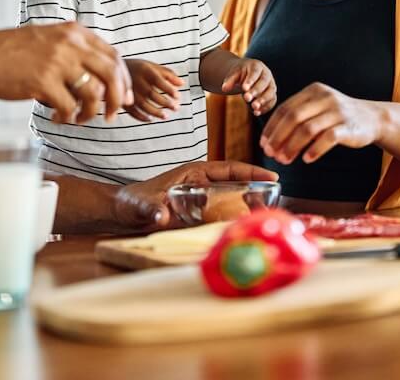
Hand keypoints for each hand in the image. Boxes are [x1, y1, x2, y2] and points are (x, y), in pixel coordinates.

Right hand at [0, 23, 131, 124]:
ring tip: (78, 118)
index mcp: (74, 32)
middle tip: (112, 114)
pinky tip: (57, 118)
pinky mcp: (42, 82)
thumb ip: (74, 51)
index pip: (114, 56)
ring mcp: (57, 62)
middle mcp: (70, 44)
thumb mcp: (48, 39)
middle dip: (117, 99)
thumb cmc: (9, 52)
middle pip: (112, 74)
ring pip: (94, 93)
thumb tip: (102, 78)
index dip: (124, 79)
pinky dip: (68, 117)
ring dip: (90, 112)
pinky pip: (69, 107)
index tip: (124, 96)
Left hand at [112, 160, 278, 230]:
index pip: (229, 169)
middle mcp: (202, 184)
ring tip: (267, 217)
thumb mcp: (141, 205)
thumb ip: (151, 209)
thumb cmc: (133, 202)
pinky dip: (235, 221)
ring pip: (232, 200)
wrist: (124, 212)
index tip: (271, 178)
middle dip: (257, 190)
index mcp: (194, 173)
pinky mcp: (200, 214)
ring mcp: (202, 199)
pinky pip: (222, 215)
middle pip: (236, 184)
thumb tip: (160, 216)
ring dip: (248, 206)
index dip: (251, 172)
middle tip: (275, 201)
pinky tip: (245, 231)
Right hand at [125, 59, 182, 121]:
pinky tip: (150, 119)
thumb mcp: (152, 66)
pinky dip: (141, 117)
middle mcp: (136, 81)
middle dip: (166, 103)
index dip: (169, 90)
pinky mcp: (122, 101)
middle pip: (152, 95)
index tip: (178, 96)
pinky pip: (132, 112)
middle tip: (176, 108)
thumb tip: (182, 84)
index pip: (159, 81)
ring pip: (143, 105)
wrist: (113, 70)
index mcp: (145, 71)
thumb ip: (168, 74)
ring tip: (166, 116)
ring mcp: (128, 92)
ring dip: (156, 112)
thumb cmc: (138, 68)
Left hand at [220, 57, 276, 113]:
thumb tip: (224, 88)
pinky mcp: (272, 95)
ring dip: (263, 100)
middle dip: (256, 91)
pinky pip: (272, 101)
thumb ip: (229, 80)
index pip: (255, 72)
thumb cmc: (241, 73)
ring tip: (254, 107)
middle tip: (247, 98)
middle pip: (264, 82)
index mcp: (257, 66)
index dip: (250, 80)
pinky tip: (257, 113)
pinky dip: (265, 108)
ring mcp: (271, 85)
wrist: (247, 75)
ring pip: (270, 92)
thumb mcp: (234, 74)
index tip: (244, 88)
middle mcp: (267, 74)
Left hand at [259, 83, 384, 164]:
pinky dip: (314, 149)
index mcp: (313, 91)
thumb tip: (271, 140)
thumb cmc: (338, 116)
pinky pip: (328, 138)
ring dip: (292, 146)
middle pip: (293, 118)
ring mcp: (337, 111)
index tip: (264, 143)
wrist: (372, 118)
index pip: (285, 108)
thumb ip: (298, 117)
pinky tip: (307, 159)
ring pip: (308, 129)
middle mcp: (324, 98)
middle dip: (278, 137)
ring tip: (284, 160)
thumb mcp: (318, 108)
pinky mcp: (348, 126)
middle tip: (271, 154)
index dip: (272, 127)